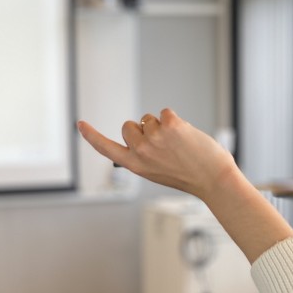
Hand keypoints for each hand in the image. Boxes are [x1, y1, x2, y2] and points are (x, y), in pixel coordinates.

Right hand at [77, 108, 234, 200]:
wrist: (212, 179)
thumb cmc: (188, 176)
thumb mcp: (157, 171)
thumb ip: (144, 154)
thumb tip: (142, 128)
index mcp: (135, 166)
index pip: (107, 149)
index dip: (92, 136)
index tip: (80, 124)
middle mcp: (140, 152)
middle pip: (128, 126)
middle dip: (141, 128)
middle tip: (162, 144)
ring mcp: (154, 138)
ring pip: (148, 118)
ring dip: (162, 126)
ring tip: (178, 144)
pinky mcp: (169, 125)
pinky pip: (164, 112)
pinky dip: (174, 120)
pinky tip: (185, 136)